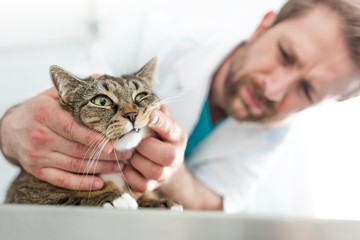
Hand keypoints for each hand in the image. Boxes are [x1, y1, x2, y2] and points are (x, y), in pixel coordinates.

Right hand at [0, 88, 131, 189]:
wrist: (9, 130)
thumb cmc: (38, 111)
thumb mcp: (52, 95)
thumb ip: (76, 89)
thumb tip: (101, 77)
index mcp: (46, 115)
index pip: (72, 128)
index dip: (93, 138)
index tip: (112, 144)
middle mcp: (40, 137)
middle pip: (78, 149)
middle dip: (106, 154)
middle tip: (127, 153)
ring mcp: (38, 156)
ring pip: (75, 166)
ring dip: (101, 168)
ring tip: (121, 165)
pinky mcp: (38, 171)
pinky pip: (63, 180)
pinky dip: (82, 183)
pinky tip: (100, 182)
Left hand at [124, 106, 187, 191]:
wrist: (163, 162)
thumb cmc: (155, 135)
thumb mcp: (158, 119)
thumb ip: (151, 108)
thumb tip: (132, 96)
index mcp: (177, 135)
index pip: (170, 128)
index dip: (160, 122)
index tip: (148, 116)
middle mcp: (176, 155)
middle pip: (168, 156)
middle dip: (146, 148)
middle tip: (135, 142)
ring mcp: (167, 173)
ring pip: (155, 171)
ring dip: (137, 161)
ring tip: (130, 153)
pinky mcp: (154, 185)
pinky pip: (142, 185)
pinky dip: (130, 175)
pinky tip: (127, 165)